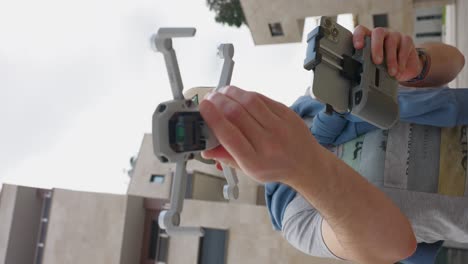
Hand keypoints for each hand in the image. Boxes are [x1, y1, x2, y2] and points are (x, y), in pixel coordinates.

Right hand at [199, 86, 318, 183]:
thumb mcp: (248, 169)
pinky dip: (245, 94)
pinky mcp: (287, 113)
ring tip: (220, 93)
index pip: (229, 136)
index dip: (213, 118)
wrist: (306, 163)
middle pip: (236, 115)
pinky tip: (237, 95)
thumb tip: (205, 148)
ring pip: (249, 101)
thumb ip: (226, 157)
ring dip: (230, 93)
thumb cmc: (276, 167)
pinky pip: (261, 98)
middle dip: (218, 102)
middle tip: (209, 99)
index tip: (203, 108)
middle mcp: (268, 143)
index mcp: (254, 161)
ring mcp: (279, 126)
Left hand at [353, 25, 421, 81]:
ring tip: (391, 72)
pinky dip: (401, 60)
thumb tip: (360, 75)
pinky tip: (399, 71)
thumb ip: (366, 66)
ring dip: (391, 58)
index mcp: (368, 39)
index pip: (361, 30)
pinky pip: (404, 46)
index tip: (358, 47)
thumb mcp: (373, 67)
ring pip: (392, 41)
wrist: (402, 70)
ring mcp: (394, 35)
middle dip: (377, 47)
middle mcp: (381, 34)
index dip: (358, 36)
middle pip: (378, 32)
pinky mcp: (406, 40)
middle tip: (377, 61)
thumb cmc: (383, 67)